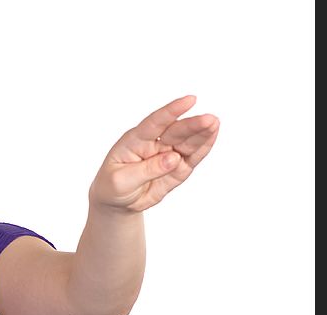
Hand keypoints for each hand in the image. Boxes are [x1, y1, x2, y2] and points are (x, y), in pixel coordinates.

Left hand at [89, 95, 219, 211]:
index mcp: (134, 141)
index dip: (171, 111)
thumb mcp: (121, 181)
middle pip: (175, 131)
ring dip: (202, 133)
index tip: (189, 100)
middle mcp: (153, 144)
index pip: (154, 123)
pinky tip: (213, 135)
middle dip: (192, 125)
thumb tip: (173, 158)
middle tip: (209, 119)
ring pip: (187, 142)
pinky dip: (203, 147)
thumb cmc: (112, 186)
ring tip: (215, 123)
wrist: (116, 202)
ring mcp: (167, 155)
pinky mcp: (177, 168)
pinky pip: (192, 157)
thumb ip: (146, 170)